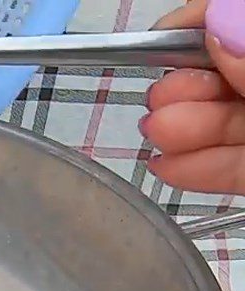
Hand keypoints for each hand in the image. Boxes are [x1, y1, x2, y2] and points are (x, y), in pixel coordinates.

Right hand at [143, 0, 244, 193]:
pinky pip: (236, 167)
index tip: (159, 36)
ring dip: (185, 129)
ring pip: (230, 122)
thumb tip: (221, 19)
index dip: (199, 23)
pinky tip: (168, 167)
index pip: (238, 21)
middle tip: (159, 100)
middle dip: (189, 86)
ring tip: (156, 134)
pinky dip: (201, 168)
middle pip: (229, 75)